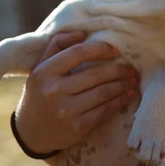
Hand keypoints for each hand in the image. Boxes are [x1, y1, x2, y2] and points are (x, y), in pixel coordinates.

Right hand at [14, 31, 138, 153]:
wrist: (32, 133)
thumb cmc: (40, 93)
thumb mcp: (41, 67)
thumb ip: (58, 45)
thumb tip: (82, 33)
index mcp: (44, 72)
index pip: (78, 53)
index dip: (100, 49)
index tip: (115, 50)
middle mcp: (54, 91)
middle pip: (95, 74)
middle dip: (118, 70)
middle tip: (131, 68)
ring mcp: (66, 111)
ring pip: (104, 92)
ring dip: (123, 85)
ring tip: (132, 80)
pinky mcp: (78, 127)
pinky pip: (105, 109)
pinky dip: (120, 100)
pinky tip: (128, 95)